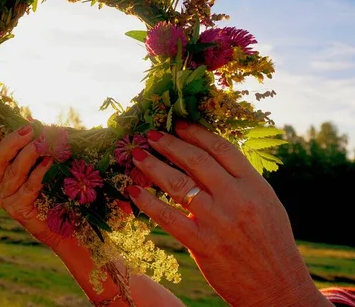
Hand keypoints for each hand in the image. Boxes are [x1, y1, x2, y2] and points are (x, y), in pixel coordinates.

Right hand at [0, 117, 63, 248]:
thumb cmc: (55, 191)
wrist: (63, 226)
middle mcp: (0, 183)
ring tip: (44, 142)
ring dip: (30, 153)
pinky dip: (39, 172)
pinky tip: (49, 163)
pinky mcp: (17, 209)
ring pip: (14, 170)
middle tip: (30, 129)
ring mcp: (6, 197)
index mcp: (3, 169)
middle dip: (13, 140)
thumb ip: (36, 145)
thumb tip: (33, 120)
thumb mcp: (45, 163)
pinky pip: (28, 186)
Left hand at [127, 122, 330, 306]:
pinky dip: (148, 203)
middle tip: (150, 134)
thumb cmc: (271, 244)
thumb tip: (205, 158)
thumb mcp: (265, 205)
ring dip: (153, 166)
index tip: (178, 124)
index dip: (196, 133)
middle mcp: (237, 199)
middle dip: (169, 144)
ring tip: (137, 155)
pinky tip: (134, 192)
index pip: (222, 149)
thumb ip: (239, 181)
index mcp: (255, 186)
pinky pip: (168, 217)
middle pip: (196, 161)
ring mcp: (219, 222)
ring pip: (178, 184)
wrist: (279, 289)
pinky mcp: (203, 245)